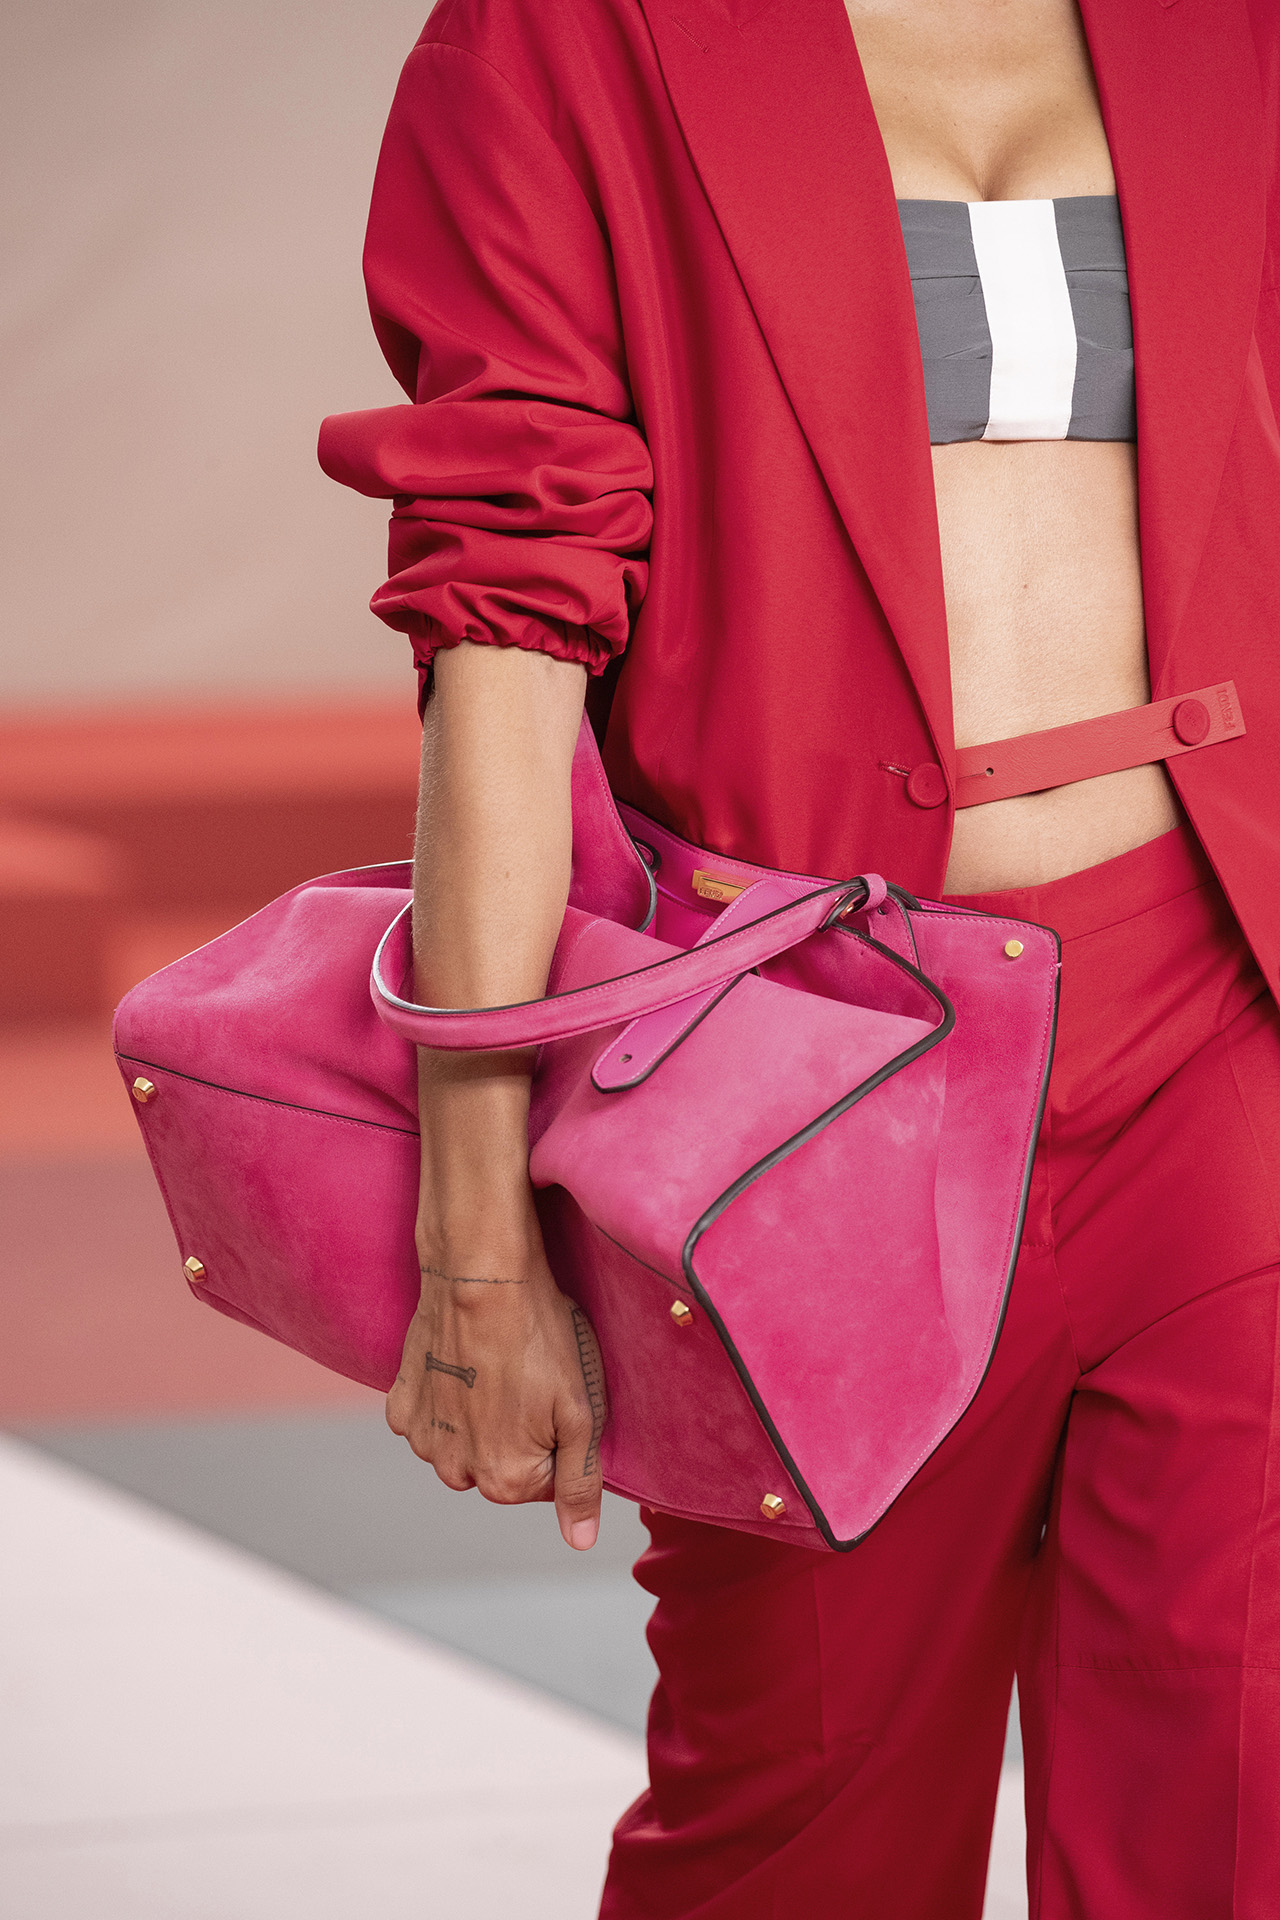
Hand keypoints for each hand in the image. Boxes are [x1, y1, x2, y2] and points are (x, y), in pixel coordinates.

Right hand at [386, 1229, 606, 1550]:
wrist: (483, 1278)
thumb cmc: (541, 1339)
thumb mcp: (581, 1413)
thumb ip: (580, 1484)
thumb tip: (580, 1541)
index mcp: (506, 1482)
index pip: (547, 1482)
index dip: (559, 1437)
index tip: (557, 1397)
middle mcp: (456, 1472)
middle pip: (501, 1467)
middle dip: (518, 1434)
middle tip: (529, 1379)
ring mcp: (423, 1439)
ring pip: (463, 1444)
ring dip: (479, 1418)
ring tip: (497, 1367)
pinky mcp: (400, 1404)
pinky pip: (430, 1419)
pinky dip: (445, 1399)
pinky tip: (464, 1364)